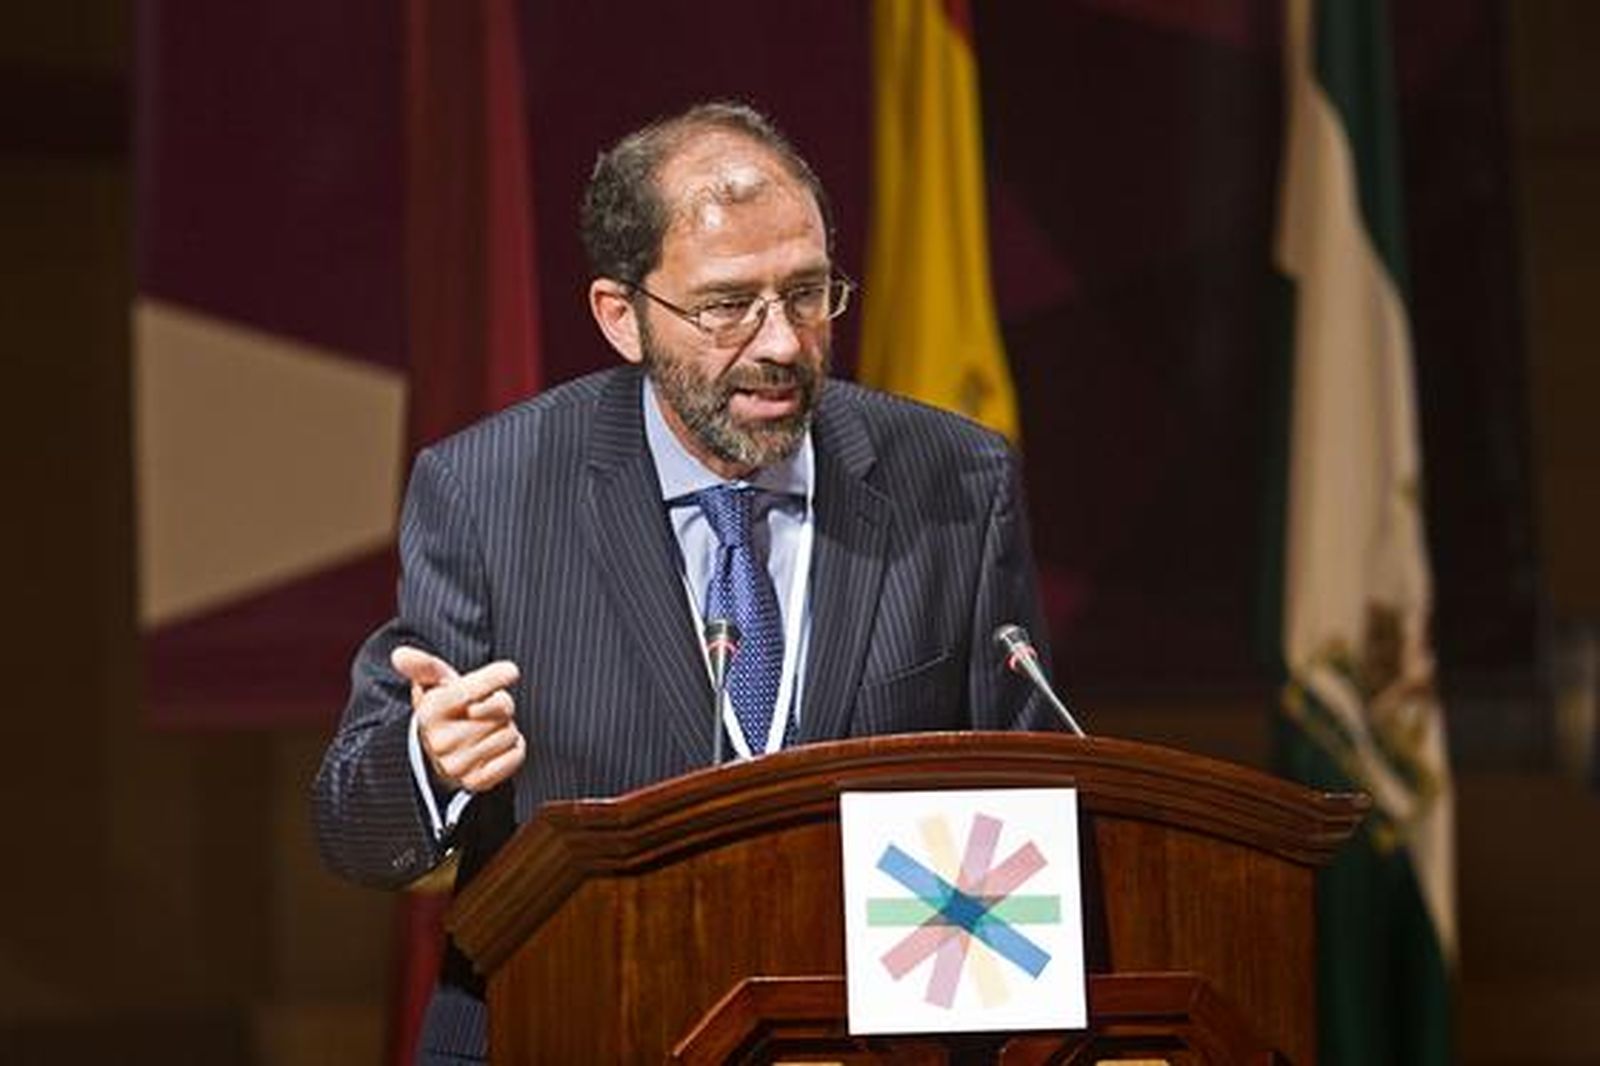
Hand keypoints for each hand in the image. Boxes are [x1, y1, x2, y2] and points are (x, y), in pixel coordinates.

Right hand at [391, 646, 526, 791]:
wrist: (435, 755)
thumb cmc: (442, 708)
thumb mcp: (431, 683)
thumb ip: (422, 665)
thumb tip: (399, 654)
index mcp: (431, 710)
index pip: (472, 690)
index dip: (496, 676)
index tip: (510, 671)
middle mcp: (442, 740)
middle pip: (501, 708)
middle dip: (501, 702)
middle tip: (488, 705)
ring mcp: (458, 764)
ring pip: (511, 732)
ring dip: (506, 726)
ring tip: (487, 726)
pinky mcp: (476, 782)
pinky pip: (516, 755)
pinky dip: (514, 747)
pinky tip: (496, 744)